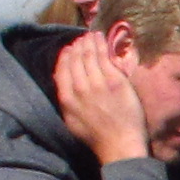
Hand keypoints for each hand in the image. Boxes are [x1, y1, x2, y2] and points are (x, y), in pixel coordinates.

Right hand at [54, 29, 151, 163]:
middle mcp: (79, 88)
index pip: (62, 70)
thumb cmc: (96, 137)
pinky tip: (100, 38)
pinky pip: (105, 57)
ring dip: (88, 42)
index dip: (65, 56)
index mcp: (67, 99)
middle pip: (75, 60)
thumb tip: (60, 80)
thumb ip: (65, 100)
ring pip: (89, 55)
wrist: (119, 144)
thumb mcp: (71, 120)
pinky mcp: (114, 81)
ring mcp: (97, 83)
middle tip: (81, 39)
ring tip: (90, 35)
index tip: (68, 49)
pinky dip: (101, 45)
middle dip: (77, 46)